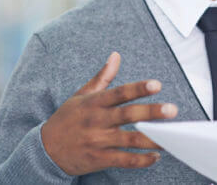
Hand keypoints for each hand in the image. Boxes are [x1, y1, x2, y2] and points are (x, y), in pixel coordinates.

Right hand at [41, 52, 177, 175]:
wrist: (44, 151)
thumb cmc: (67, 120)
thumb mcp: (81, 95)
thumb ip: (102, 77)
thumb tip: (116, 55)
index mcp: (94, 103)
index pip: (119, 93)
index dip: (138, 88)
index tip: (157, 84)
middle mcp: (96, 121)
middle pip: (127, 115)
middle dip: (151, 112)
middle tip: (172, 110)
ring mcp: (97, 141)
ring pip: (128, 140)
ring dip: (151, 140)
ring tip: (170, 138)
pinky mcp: (98, 159)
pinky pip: (123, 160)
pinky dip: (140, 160)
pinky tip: (155, 157)